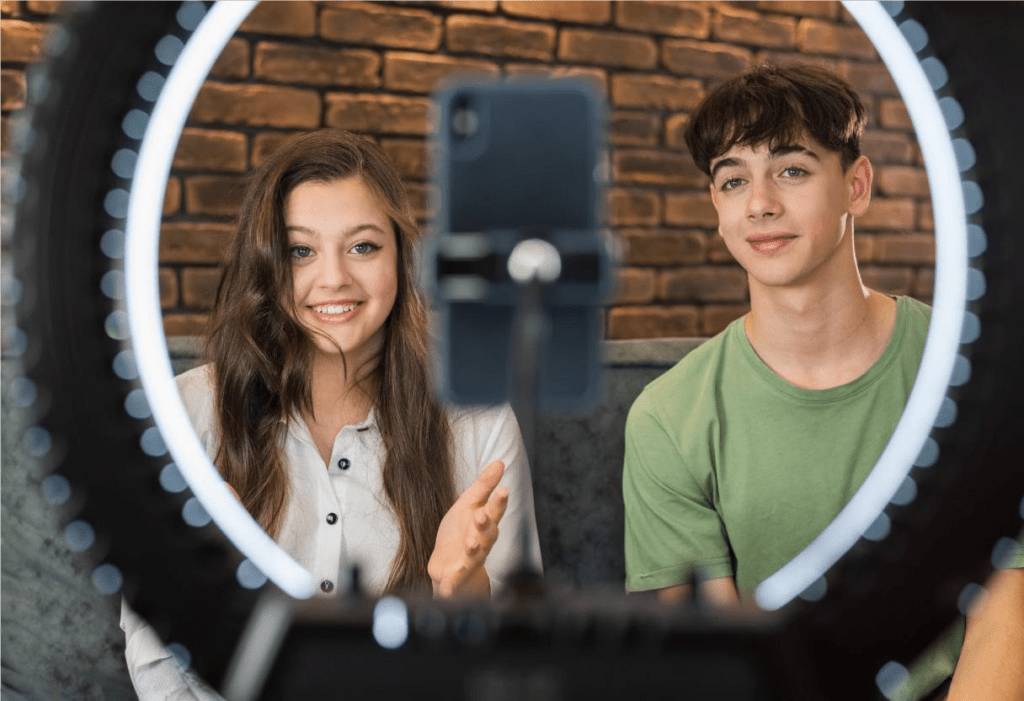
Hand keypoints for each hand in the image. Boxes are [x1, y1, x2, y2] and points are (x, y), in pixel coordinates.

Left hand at [428, 459, 509, 597]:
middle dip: (487, 526)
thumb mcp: (468, 505)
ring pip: (476, 556)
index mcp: (484, 524)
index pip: (494, 512)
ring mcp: (469, 562)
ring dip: (474, 550)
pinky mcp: (455, 578)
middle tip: (483, 515)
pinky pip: (456, 580)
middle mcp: (481, 543)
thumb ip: (484, 486)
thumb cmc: (460, 534)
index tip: (503, 490)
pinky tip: (453, 577)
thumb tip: (500, 462)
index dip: (498, 503)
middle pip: (488, 534)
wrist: (446, 567)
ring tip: (471, 543)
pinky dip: (454, 580)